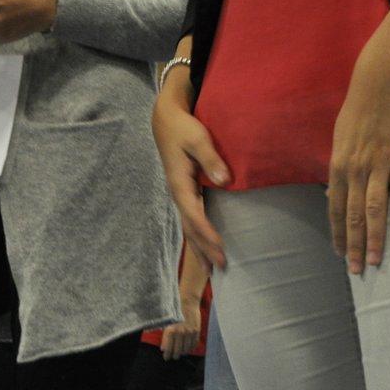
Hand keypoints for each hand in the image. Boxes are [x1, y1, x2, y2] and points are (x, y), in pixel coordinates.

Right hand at [151, 70, 228, 268]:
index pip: (193, 214)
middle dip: (204, 248)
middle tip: (222, 266)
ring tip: (212, 269)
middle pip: (190, 227)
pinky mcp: (184, 192)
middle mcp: (177, 193)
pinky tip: (205, 247)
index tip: (220, 246)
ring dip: (200, 247)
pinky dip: (198, 236)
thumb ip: (211, 159)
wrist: (166, 120)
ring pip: (188, 227)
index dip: (206, 232)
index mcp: (179, 183)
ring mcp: (179, 194)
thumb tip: (224, 180)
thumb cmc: (184, 128)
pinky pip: (190, 219)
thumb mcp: (198, 139)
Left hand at [161, 294, 202, 360]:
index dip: (167, 355)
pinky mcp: (196, 331)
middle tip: (173, 356)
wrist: (187, 301)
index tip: (166, 357)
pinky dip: (191, 348)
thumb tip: (163, 348)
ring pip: (186, 349)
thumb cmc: (174, 311)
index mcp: (171, 330)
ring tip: (180, 353)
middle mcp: (180, 332)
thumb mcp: (167, 323)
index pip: (168, 349)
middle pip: (177, 351)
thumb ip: (165, 336)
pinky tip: (188, 348)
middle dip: (174, 356)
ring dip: (182, 353)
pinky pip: (194, 344)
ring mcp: (189, 332)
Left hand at [328, 60, 389, 273]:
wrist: (379, 83)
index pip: (335, 208)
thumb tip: (336, 191)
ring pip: (375, 208)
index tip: (341, 255)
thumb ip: (340, 167)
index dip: (338, 233)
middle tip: (358, 270)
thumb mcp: (339, 139)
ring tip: (377, 261)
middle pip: (354, 215)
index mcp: (338, 166)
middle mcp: (355, 169)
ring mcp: (379, 164)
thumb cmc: (358, 110)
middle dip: (354, 245)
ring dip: (375, 237)